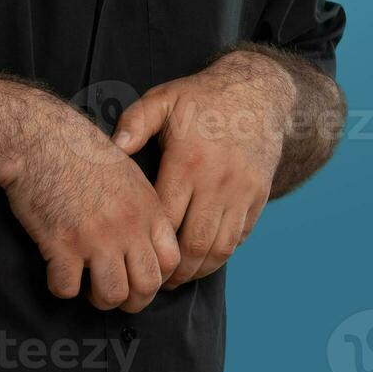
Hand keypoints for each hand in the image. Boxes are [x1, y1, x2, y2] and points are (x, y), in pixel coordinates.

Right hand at [3, 100, 181, 312]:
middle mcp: (128, 226)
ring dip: (98, 299)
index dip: (157, 277)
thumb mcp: (127, 171)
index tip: (139, 277)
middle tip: (114, 293)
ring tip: (87, 286)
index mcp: (147, 208)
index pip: (171, 261)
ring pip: (111, 295)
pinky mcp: (61, 244)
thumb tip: (144, 238)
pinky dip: (60, 287)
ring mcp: (95, 237)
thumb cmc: (80, 150)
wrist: (41, 139)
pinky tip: (56, 271)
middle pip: (146, 286)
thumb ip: (142, 206)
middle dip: (131, 300)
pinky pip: (67, 289)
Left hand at [110, 50, 295, 288]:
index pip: (165, 219)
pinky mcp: (259, 196)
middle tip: (157, 281)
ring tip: (180, 277)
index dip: (149, 245)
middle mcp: (217, 182)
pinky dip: (222, 253)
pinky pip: (240, 236)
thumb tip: (113, 147)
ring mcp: (241, 192)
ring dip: (199, 269)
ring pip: (220, 247)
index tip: (135, 255)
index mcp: (187, 162)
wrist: (258, 90)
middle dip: (174, 271)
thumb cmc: (203, 97)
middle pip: (194, 244)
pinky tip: (205, 258)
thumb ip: (135, 122)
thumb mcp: (164, 99)